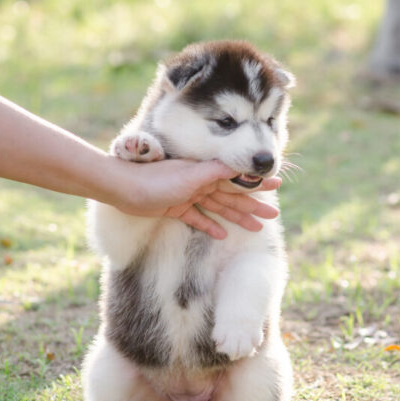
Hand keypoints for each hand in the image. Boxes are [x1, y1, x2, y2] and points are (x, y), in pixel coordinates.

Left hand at [112, 158, 281, 238]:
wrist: (124, 187)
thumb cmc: (157, 179)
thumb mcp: (192, 175)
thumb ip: (217, 170)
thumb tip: (243, 164)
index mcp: (206, 172)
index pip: (238, 178)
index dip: (256, 183)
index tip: (276, 183)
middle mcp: (200, 182)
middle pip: (232, 196)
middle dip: (253, 205)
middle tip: (273, 215)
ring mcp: (189, 196)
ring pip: (219, 209)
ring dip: (237, 218)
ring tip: (255, 229)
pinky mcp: (176, 208)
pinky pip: (198, 219)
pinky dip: (210, 226)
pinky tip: (222, 236)